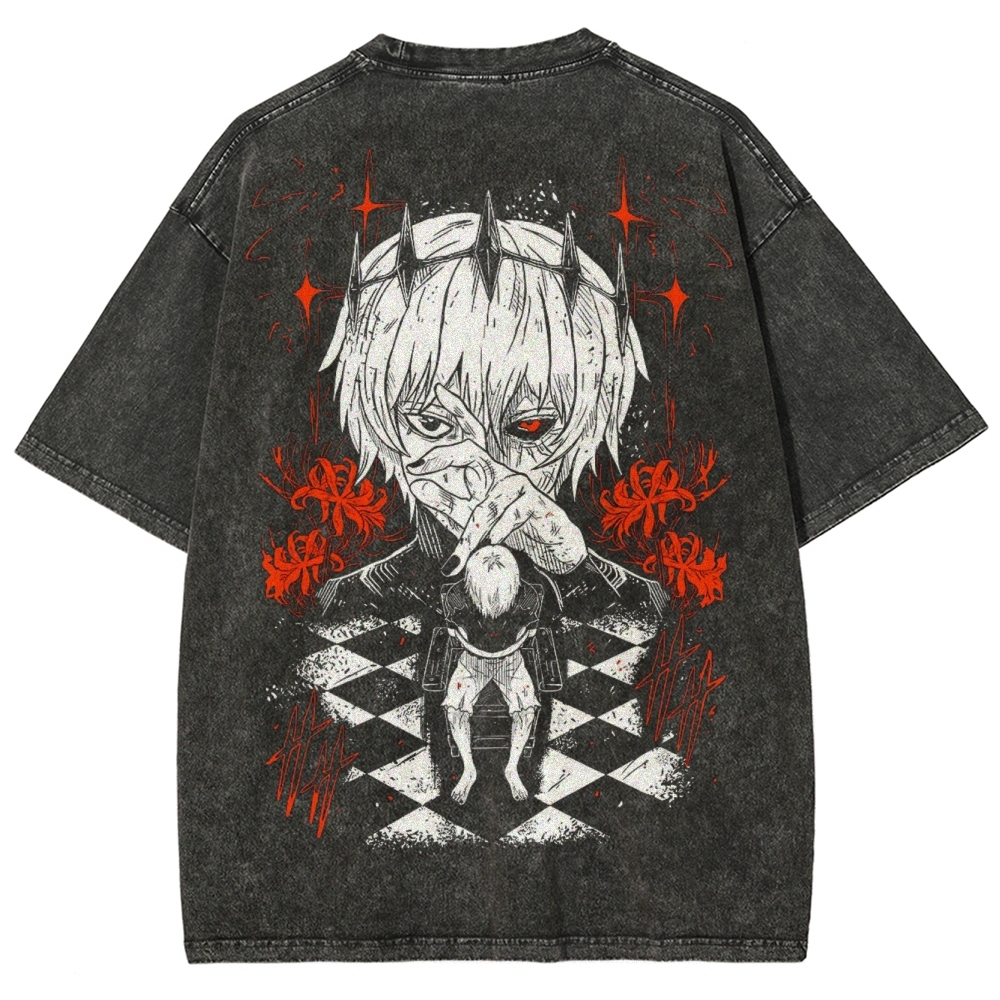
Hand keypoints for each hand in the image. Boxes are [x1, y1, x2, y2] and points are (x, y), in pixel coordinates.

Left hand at [407, 386, 586, 576]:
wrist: (548, 540)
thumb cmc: (507, 523)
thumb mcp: (470, 516)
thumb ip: (446, 502)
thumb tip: (416, 485)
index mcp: (483, 472)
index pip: (461, 448)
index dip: (436, 451)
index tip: (411, 465)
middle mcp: (499, 471)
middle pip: (471, 449)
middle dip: (442, 454)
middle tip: (415, 468)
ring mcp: (519, 484)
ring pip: (486, 506)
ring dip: (471, 535)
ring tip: (458, 557)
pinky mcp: (535, 502)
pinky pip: (512, 515)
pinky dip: (501, 532)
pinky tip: (494, 544)